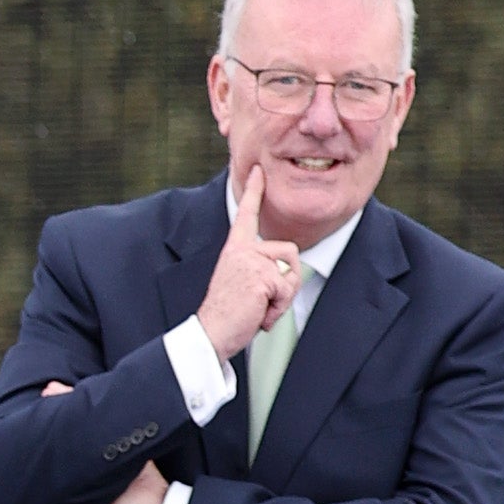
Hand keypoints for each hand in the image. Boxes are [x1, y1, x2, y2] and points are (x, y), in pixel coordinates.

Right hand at [194, 163, 304, 361]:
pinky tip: (258, 315)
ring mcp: (250, 262)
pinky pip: (287, 289)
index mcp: (235, 249)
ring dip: (283, 297)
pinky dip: (278, 308)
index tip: (257, 170)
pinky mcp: (260, 277)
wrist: (211, 333)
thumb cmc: (229, 314)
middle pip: (290, 252)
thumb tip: (288, 270)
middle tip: (262, 302)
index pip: (246, 214)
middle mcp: (241, 250)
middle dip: (287, 283)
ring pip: (292, 272)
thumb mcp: (244, 283)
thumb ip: (260, 270)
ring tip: (259, 308)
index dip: (253, 191)